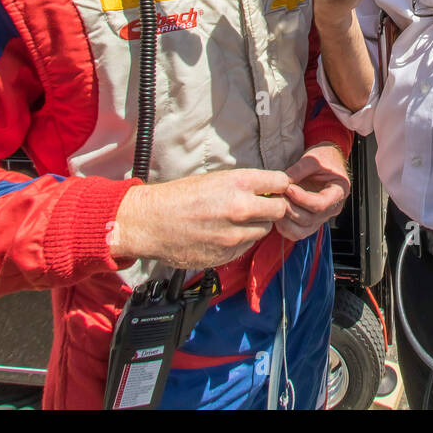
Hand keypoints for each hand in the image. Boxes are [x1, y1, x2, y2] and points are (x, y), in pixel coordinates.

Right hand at [108, 168, 291, 269]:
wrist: (151, 223)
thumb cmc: (179, 197)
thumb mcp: (214, 179)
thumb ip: (243, 186)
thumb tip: (267, 191)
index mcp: (239, 183)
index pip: (281, 182)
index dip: (279, 186)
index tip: (274, 190)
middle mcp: (242, 208)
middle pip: (280, 209)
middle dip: (273, 208)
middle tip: (260, 208)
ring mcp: (236, 234)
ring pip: (264, 230)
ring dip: (256, 226)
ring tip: (235, 221)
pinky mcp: (228, 253)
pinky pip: (247, 245)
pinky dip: (241, 240)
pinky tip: (223, 234)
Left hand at [276, 143, 351, 240]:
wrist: (327, 161)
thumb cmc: (325, 158)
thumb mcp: (314, 158)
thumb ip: (299, 169)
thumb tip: (283, 181)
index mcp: (338, 192)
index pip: (321, 204)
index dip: (302, 199)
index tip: (288, 188)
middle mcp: (331, 209)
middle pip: (309, 219)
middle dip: (290, 208)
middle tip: (277, 194)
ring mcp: (320, 218)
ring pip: (302, 230)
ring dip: (285, 219)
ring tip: (276, 202)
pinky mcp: (309, 221)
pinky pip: (296, 233)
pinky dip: (284, 227)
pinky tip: (276, 212)